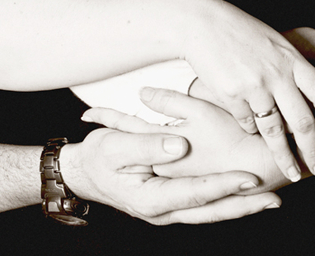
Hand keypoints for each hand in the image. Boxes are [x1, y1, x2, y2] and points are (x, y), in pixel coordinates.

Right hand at [61, 110, 280, 223]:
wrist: (84, 172)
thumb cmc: (98, 156)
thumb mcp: (116, 144)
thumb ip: (148, 144)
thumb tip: (180, 145)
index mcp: (150, 199)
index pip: (194, 194)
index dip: (223, 185)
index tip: (248, 178)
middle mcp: (162, 212)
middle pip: (209, 212)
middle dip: (243, 206)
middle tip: (273, 198)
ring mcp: (167, 211)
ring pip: (209, 213)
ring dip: (239, 206)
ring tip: (267, 199)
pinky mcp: (170, 204)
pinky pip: (202, 206)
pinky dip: (223, 201)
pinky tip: (241, 195)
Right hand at [183, 0, 314, 181]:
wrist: (200, 23)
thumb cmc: (239, 32)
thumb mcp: (273, 44)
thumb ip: (292, 69)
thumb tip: (312, 102)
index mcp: (291, 59)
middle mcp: (276, 74)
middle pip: (304, 122)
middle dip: (313, 151)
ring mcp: (253, 85)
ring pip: (274, 130)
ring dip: (284, 156)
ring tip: (291, 171)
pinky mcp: (231, 94)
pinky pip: (247, 123)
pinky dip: (250, 129)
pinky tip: (250, 127)